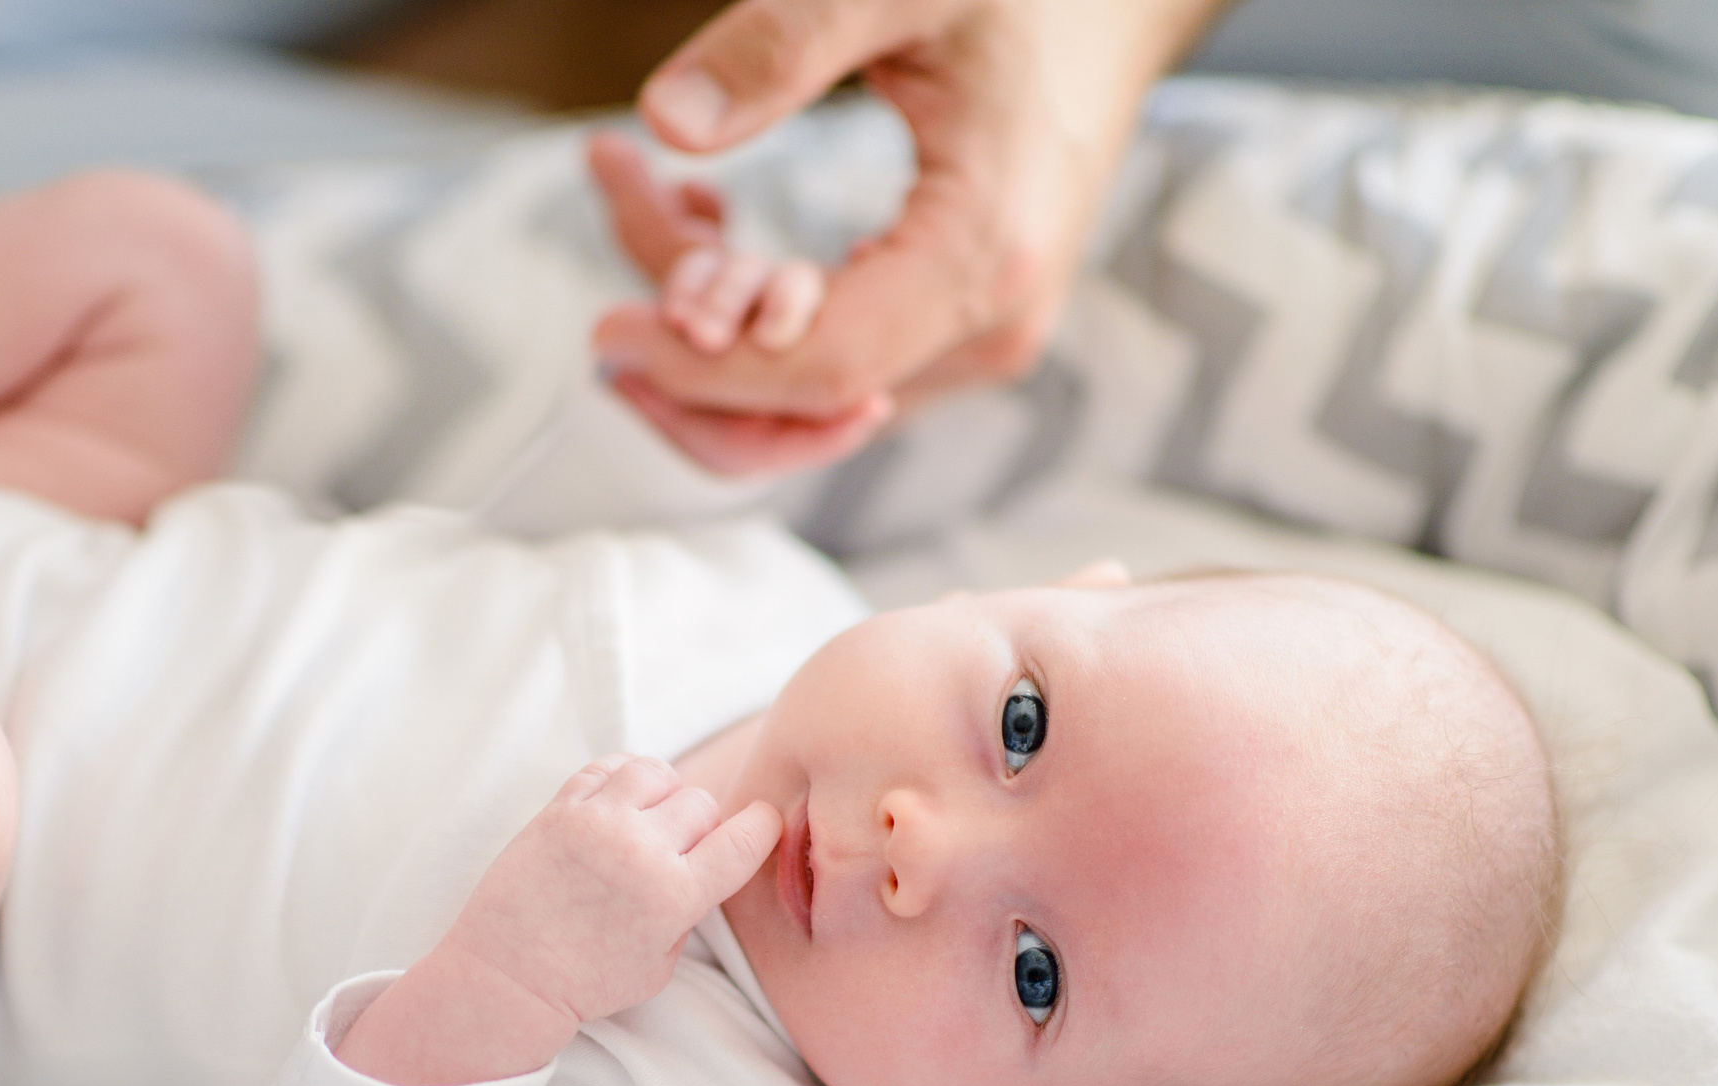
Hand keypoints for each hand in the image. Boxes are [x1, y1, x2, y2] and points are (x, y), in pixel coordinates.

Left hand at [453, 753, 782, 1024]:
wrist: (509, 977)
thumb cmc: (585, 982)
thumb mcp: (661, 966)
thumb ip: (687, 911)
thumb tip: (698, 866)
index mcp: (675, 896)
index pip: (745, 838)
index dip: (762, 828)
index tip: (758, 827)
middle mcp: (640, 851)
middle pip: (702, 803)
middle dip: (701, 826)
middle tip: (679, 851)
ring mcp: (596, 823)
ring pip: (657, 772)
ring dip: (662, 794)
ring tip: (648, 821)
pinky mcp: (559, 809)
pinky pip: (607, 766)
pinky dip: (621, 779)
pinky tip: (616, 806)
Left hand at [590, 0, 1230, 475]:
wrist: (1116, 5)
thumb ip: (781, 44)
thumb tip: (665, 122)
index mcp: (983, 260)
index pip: (817, 372)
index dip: (698, 368)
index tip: (601, 333)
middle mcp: (987, 331)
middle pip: (799, 413)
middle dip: (690, 351)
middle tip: (624, 219)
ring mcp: (971, 341)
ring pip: (799, 393)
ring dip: (707, 320)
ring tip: (650, 191)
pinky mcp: (949, 331)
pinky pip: (825, 359)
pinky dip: (745, 311)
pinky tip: (703, 213)